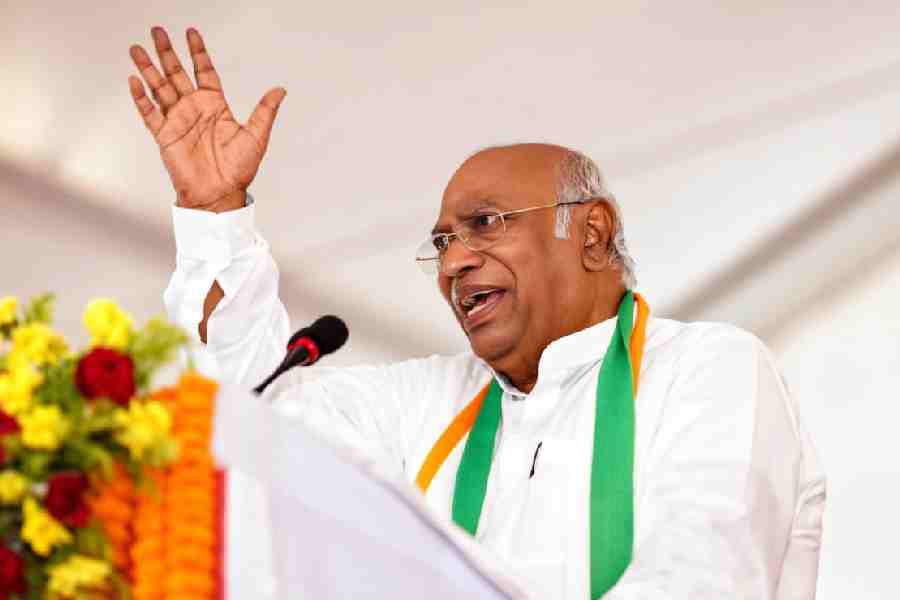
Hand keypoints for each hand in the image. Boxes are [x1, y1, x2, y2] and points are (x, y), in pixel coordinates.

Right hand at [128, 27, 285, 211]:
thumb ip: (265, 111)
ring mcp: (178, 121)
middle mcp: (195, 110)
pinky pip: (150, 113)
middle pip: (177, 74)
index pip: (205, 72)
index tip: (191, 33)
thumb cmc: (238, 170)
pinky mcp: (165, 136)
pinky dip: (141, 98)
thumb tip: (280, 90)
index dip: (198, 52)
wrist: (219, 194)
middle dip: (167, 52)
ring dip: (148, 69)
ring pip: (159, 88)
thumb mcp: (257, 136)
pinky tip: (134, 81)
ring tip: (137, 49)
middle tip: (157, 31)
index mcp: (215, 106)